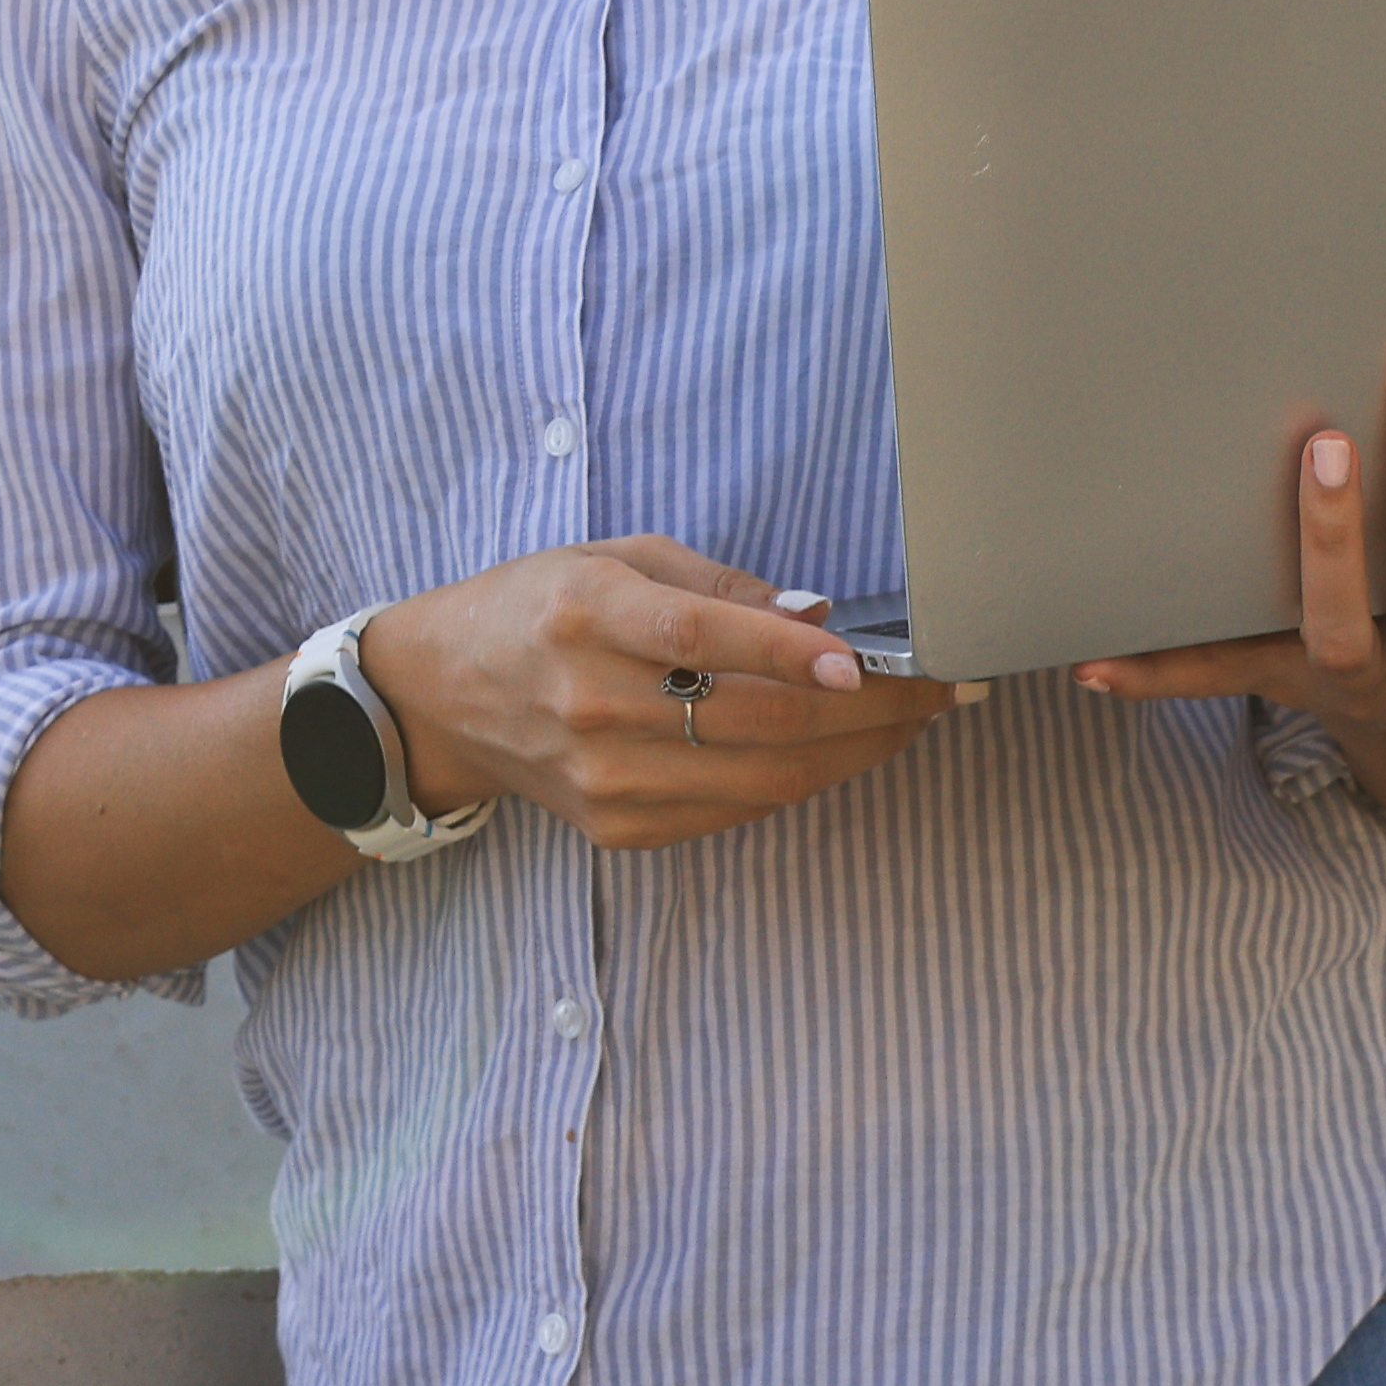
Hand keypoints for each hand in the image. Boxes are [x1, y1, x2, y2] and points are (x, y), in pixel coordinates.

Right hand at [357, 534, 957, 851]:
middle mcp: (592, 705)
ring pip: (763, 777)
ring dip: (856, 751)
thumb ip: (715, 584)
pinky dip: (803, 778)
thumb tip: (816, 615)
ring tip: (914, 718)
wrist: (445, 696)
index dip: (785, 650)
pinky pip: (739, 808)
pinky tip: (842, 747)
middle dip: (867, 709)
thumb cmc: (537, 605)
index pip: (697, 638)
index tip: (862, 657)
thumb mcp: (613, 556)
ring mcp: (607, 780)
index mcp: (585, 616)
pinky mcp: (622, 828)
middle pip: (752, 720)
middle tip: (940, 686)